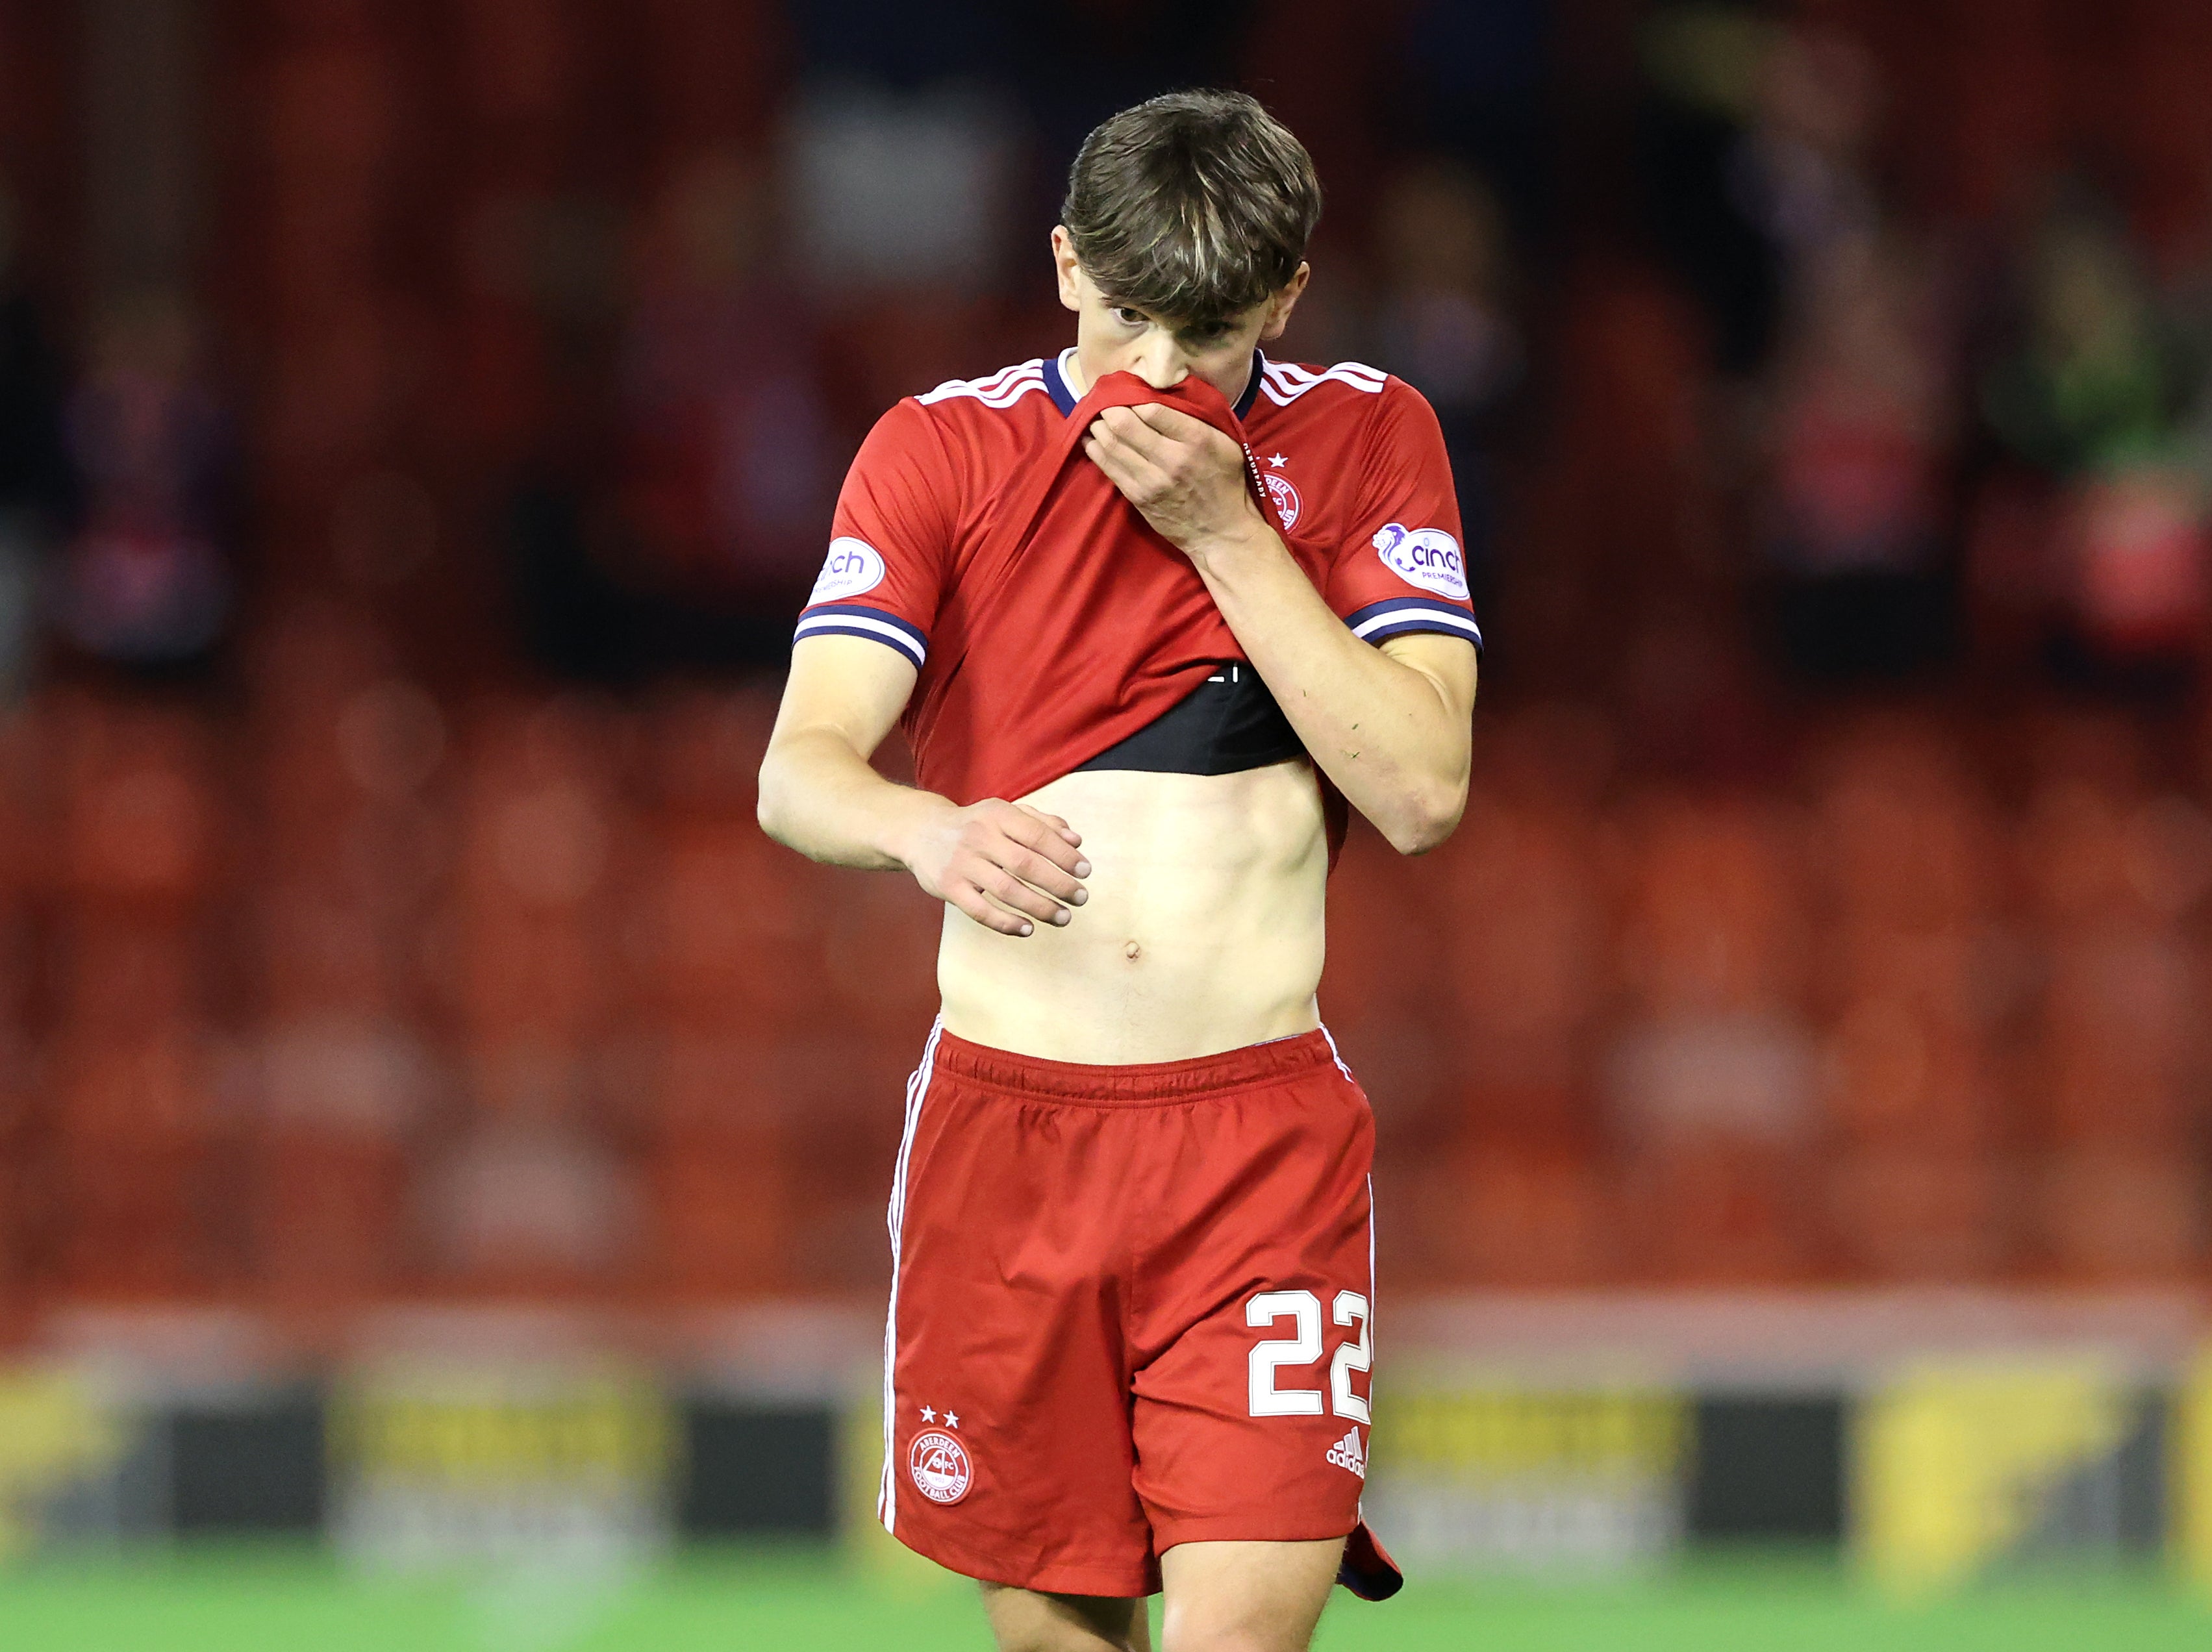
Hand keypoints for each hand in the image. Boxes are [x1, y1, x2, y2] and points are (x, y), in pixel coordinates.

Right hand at [902, 798, 1090, 936]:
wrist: (921, 831)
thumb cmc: (975, 825)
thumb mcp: (1005, 813)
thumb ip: (1042, 823)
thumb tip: (1077, 841)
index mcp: (997, 815)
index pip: (1038, 835)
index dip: (1065, 855)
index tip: (1085, 872)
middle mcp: (979, 837)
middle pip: (1026, 865)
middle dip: (1059, 884)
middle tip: (1081, 898)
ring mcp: (962, 863)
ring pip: (1007, 890)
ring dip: (1039, 907)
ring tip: (1063, 917)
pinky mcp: (949, 887)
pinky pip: (980, 911)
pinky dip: (1006, 923)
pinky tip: (1027, 929)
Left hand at [1083, 401, 1265, 561]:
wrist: (1221, 532)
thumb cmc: (1226, 483)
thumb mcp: (1225, 444)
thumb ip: (1197, 419)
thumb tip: (1165, 394)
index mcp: (1196, 439)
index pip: (1151, 408)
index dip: (1133, 396)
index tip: (1127, 390)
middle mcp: (1171, 458)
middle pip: (1124, 423)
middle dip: (1108, 407)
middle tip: (1104, 399)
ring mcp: (1151, 480)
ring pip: (1111, 443)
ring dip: (1098, 426)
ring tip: (1095, 416)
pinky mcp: (1138, 496)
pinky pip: (1108, 466)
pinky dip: (1095, 449)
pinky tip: (1091, 439)